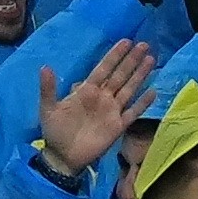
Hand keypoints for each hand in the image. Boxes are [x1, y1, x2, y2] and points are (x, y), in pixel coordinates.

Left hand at [33, 42, 154, 175]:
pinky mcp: (118, 127)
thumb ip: (48, 88)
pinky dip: (143, 103)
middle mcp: (102, 97)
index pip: (103, 68)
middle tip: (144, 44)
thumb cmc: (55, 131)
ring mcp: (112, 111)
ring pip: (129, 89)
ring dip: (140, 75)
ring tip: (151, 60)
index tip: (126, 41)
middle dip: (132, 60)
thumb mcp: (48, 108)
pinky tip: (153, 92)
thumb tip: (45, 66)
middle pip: (120, 75)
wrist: (62, 157)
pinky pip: (133, 112)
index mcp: (87, 90)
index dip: (114, 55)